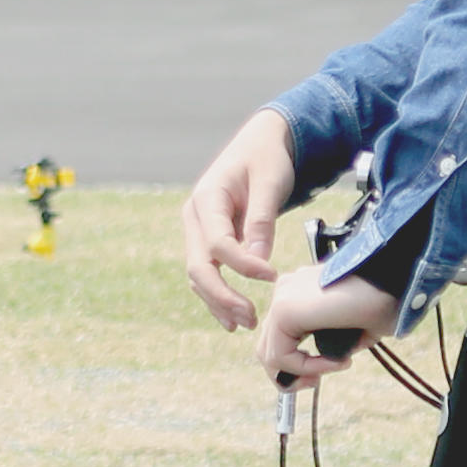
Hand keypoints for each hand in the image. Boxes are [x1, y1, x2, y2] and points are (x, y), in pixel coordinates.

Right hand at [182, 107, 302, 331]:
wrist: (261, 144)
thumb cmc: (267, 158)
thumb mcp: (270, 182)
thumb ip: (262, 220)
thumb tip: (259, 262)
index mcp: (206, 198)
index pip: (217, 243)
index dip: (242, 265)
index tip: (272, 276)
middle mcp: (195, 216)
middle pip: (198, 266)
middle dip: (223, 296)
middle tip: (252, 317)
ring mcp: (198, 230)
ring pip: (198, 275)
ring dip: (219, 302)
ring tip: (247, 322)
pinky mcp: (208, 240)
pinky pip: (207, 272)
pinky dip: (218, 296)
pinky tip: (233, 317)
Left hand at [258, 265, 399, 391]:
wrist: (396, 283)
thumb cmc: (385, 301)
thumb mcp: (354, 328)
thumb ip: (332, 343)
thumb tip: (324, 362)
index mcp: (299, 291)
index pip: (281, 336)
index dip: (299, 364)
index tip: (328, 369)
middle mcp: (286, 291)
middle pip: (268, 346)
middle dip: (292, 373)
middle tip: (315, 382)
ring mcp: (282, 298)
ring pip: (271, 354)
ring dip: (301, 373)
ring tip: (330, 370)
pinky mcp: (284, 309)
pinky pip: (281, 355)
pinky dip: (306, 368)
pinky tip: (335, 362)